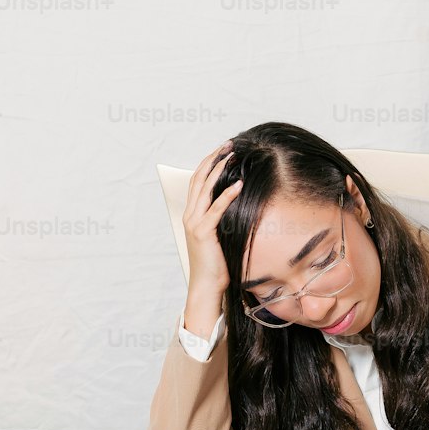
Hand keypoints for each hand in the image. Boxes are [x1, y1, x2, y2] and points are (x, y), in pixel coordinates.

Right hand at [183, 140, 243, 302]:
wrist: (206, 285)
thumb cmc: (215, 263)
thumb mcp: (218, 236)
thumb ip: (222, 219)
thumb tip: (238, 203)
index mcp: (191, 214)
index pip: (197, 181)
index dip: (208, 163)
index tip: (222, 150)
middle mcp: (190, 215)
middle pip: (199, 179)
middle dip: (213, 159)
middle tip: (228, 144)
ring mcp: (195, 223)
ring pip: (205, 189)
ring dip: (219, 169)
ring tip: (232, 156)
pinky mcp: (203, 232)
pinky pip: (216, 209)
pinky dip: (227, 195)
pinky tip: (238, 184)